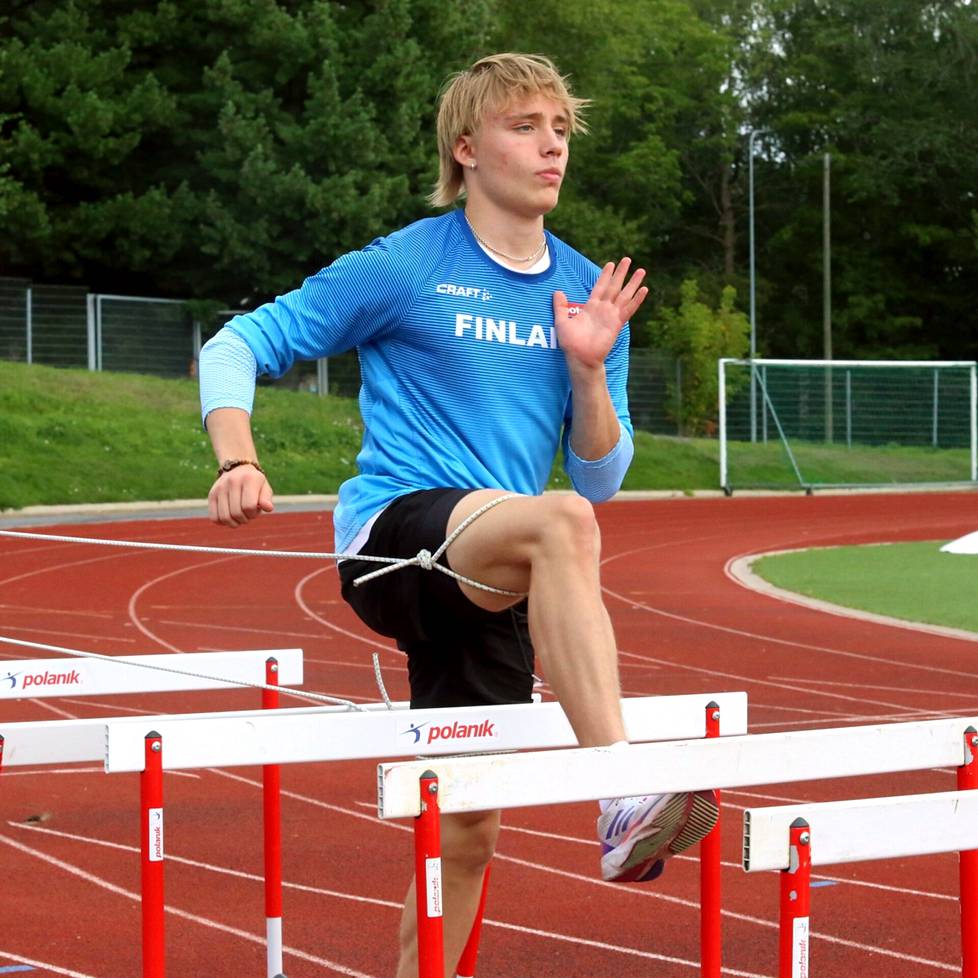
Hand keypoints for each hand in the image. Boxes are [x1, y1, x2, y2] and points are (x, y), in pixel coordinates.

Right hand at [207, 466, 273, 526]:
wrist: (238, 469)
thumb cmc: (255, 484)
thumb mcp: (265, 488)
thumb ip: (266, 499)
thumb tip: (268, 508)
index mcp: (248, 479)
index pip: (249, 506)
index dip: (253, 513)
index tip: (256, 510)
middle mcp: (232, 481)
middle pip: (236, 513)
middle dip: (245, 519)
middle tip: (248, 514)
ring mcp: (219, 488)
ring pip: (225, 517)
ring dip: (234, 523)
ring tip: (240, 517)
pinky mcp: (211, 495)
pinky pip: (214, 517)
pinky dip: (222, 522)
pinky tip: (230, 517)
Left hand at [553, 258, 647, 372]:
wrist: (580, 358)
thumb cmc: (570, 343)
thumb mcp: (561, 320)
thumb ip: (560, 306)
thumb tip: (557, 291)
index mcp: (591, 306)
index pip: (600, 286)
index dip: (605, 275)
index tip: (610, 264)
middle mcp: (603, 309)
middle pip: (614, 286)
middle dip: (621, 273)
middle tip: (627, 259)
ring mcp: (611, 315)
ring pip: (624, 295)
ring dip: (633, 283)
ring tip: (641, 270)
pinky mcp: (617, 323)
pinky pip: (629, 309)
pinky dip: (637, 300)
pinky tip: (644, 290)